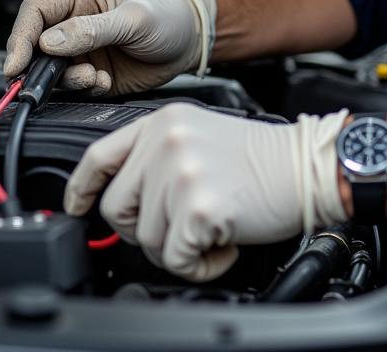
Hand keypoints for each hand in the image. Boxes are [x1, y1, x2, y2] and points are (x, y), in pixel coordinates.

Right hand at [3, 0, 214, 97]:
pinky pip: (72, 89)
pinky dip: (83, 90)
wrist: (190, 44)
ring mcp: (82, 52)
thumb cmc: (167, 18)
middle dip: (36, 67)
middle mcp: (75, 24)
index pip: (35, 13)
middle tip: (42, 82)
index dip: (20, 37)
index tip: (16, 64)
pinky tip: (104, 83)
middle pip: (34, 46)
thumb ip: (93, 29)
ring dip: (67, 81)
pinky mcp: (91, 75)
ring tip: (92, 78)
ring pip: (51, 72)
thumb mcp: (133, 19)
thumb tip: (50, 41)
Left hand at [64, 102, 348, 280]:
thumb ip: (157, 155)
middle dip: (147, 228)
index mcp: (164, 121)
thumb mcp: (200, 134)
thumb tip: (120, 195)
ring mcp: (180, 173)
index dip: (82, 187)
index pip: (100, 154)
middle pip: (118, 208)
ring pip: (147, 240)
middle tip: (185, 222)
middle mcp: (166, 142)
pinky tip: (224, 241)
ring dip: (180, 247)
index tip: (77, 205)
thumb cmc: (261, 159)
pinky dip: (201, 264)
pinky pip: (176, 260)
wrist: (308, 167)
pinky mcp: (197, 207)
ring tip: (214, 226)